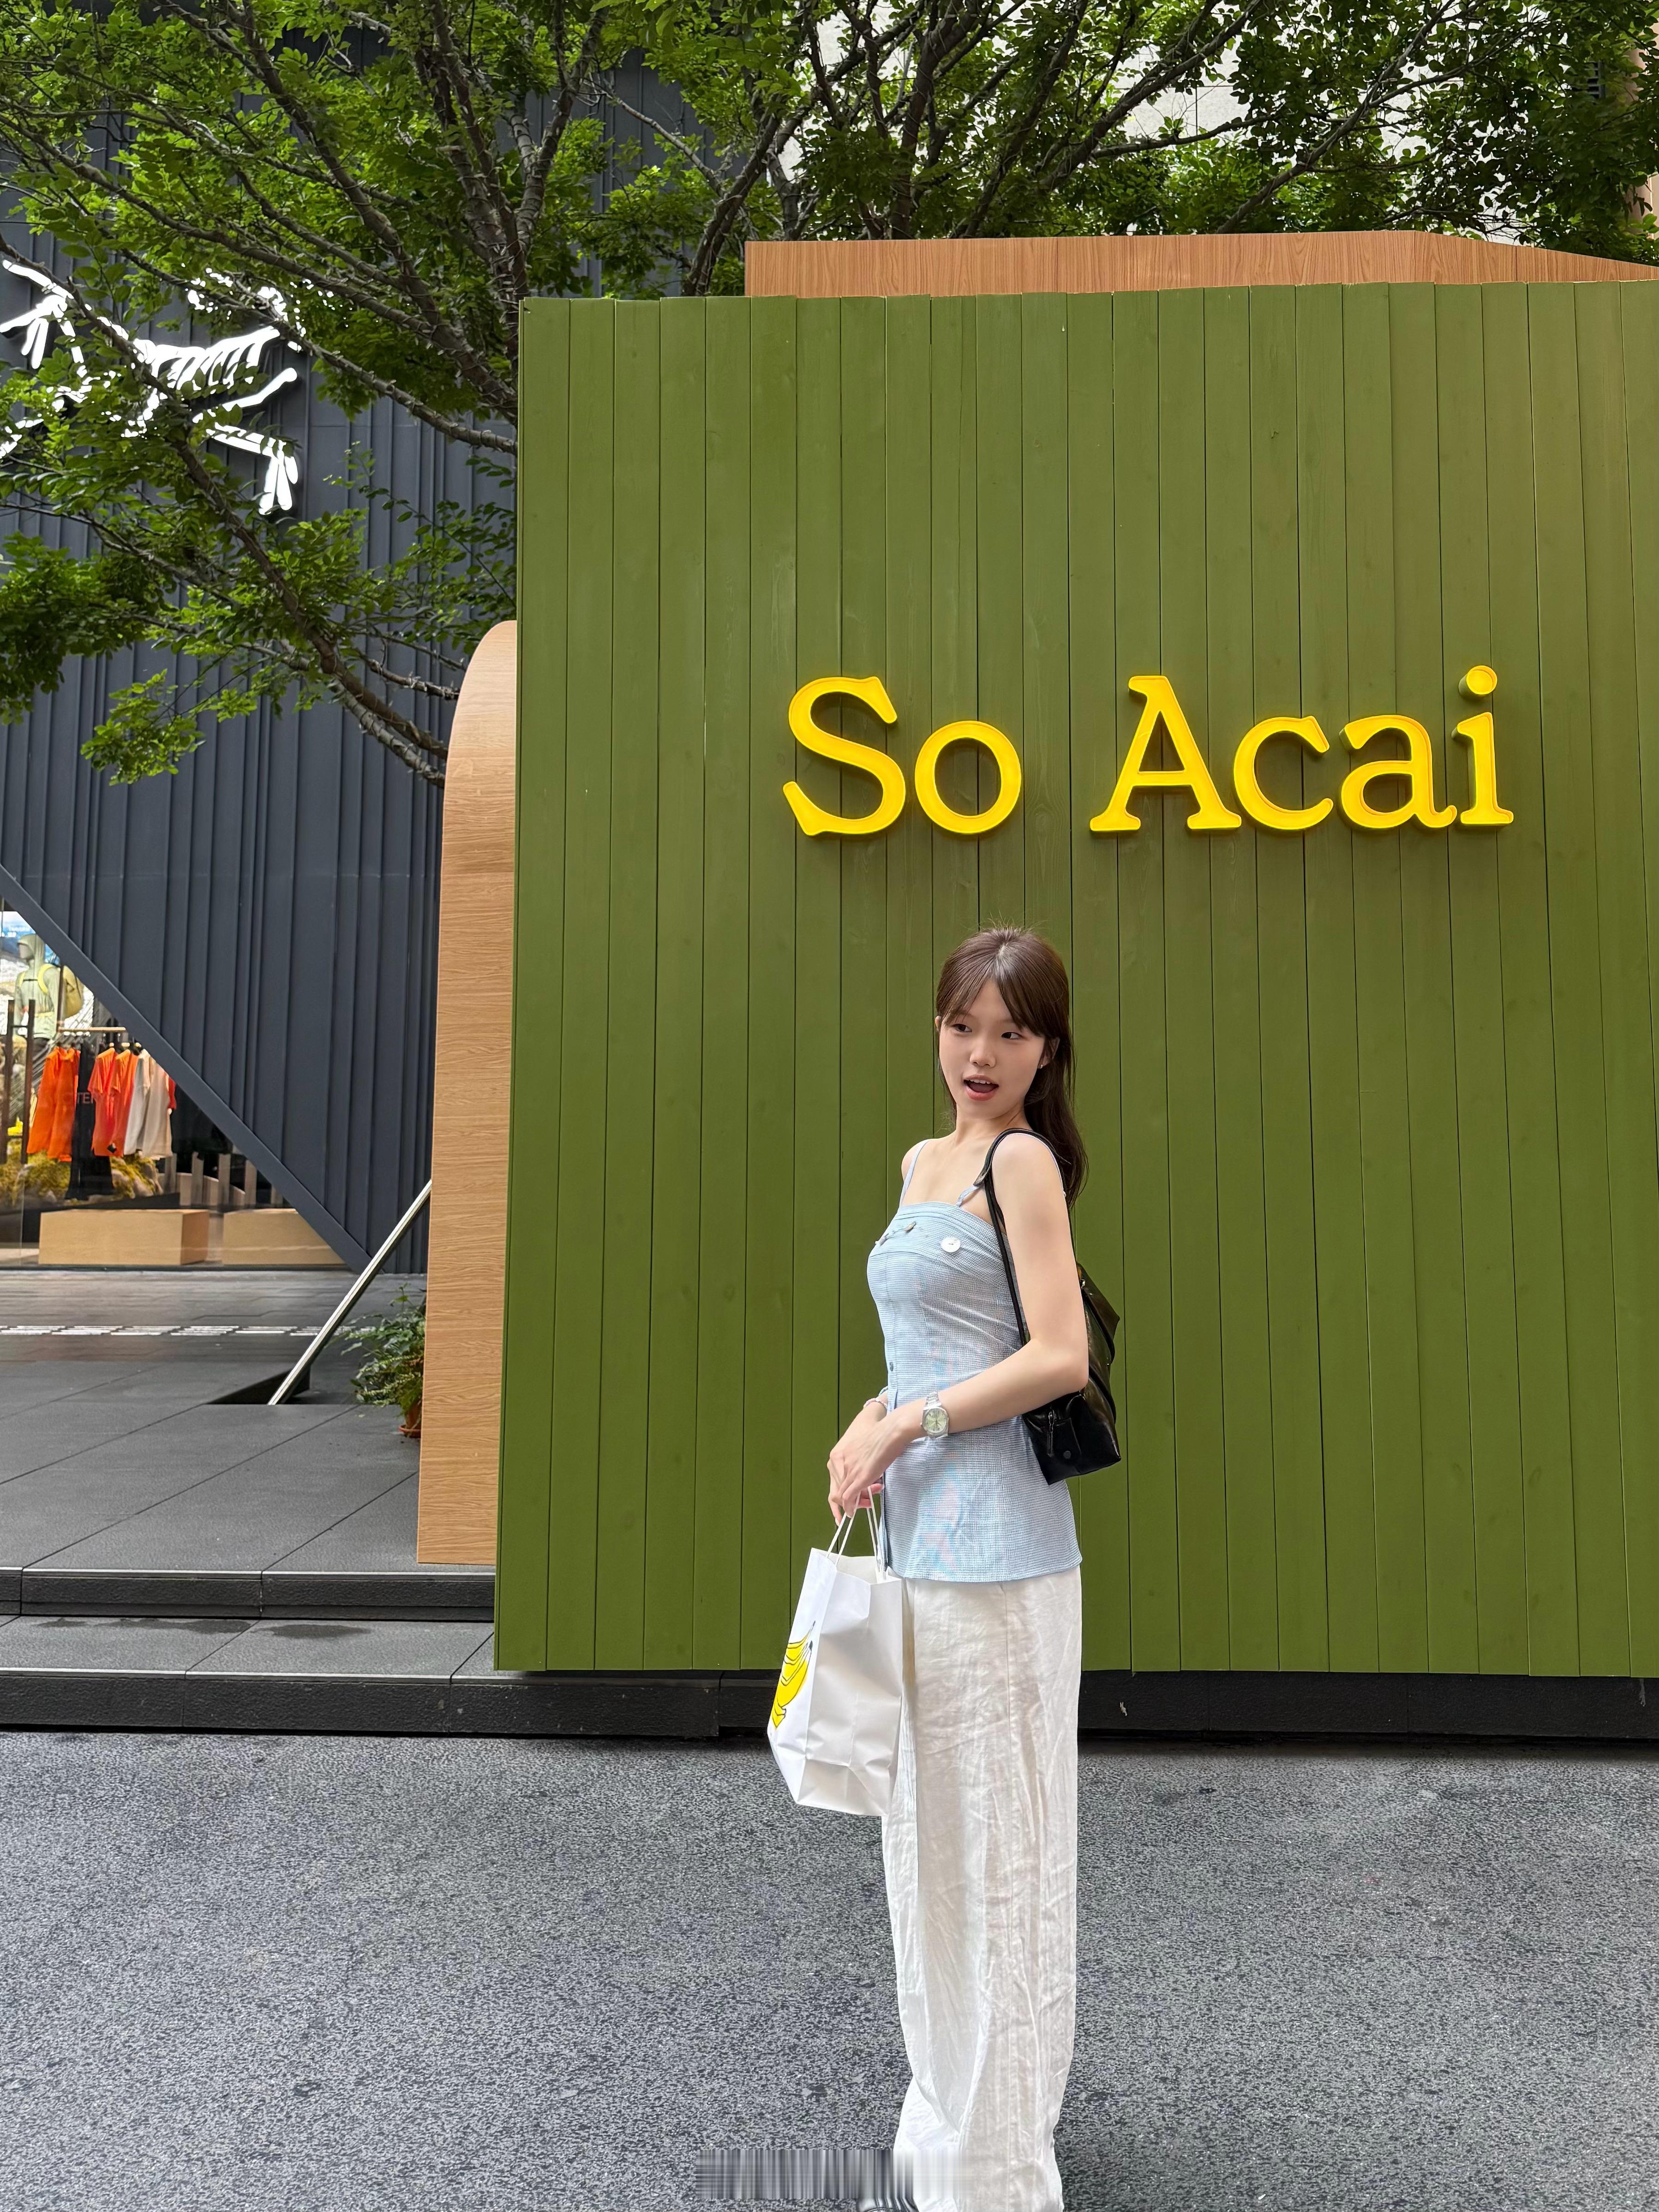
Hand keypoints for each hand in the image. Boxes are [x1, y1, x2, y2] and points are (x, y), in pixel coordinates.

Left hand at [827, 1400, 919, 1520]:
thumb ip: (860, 1463)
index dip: (842, 1493)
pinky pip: (848, 1497)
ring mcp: (849, 1470)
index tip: (849, 1500)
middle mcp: (840, 1463)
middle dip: (847, 1500)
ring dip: (853, 1504)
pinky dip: (849, 1507)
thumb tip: (866, 1476)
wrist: (890, 1432)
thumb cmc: (882, 1437)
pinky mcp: (859, 1478)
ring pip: (842, 1495)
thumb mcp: (864, 1450)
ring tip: (867, 1504)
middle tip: (862, 1503)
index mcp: (840, 1455)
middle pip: (836, 1489)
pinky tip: (852, 1512)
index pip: (835, 1480)